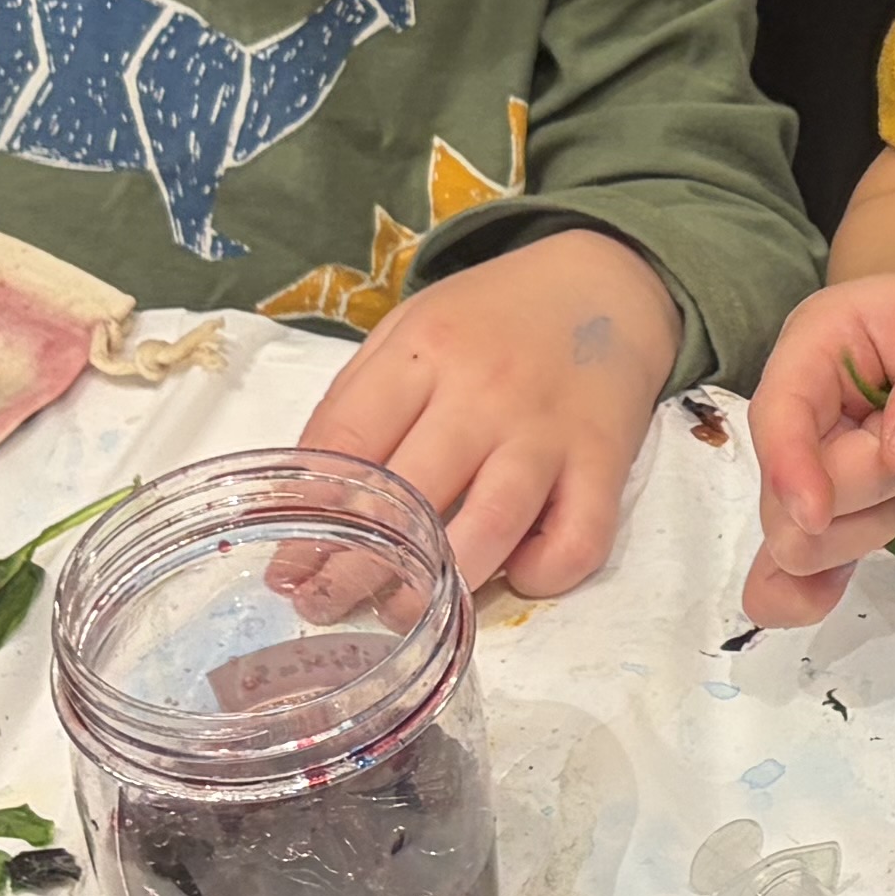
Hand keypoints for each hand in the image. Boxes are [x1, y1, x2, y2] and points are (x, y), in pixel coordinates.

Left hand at [301, 224, 682, 600]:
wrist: (607, 283)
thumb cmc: (494, 317)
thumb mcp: (413, 327)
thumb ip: (361, 399)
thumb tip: (307, 495)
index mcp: (425, 348)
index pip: (349, 442)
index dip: (307, 515)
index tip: (287, 567)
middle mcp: (485, 391)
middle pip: (409, 498)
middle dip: (357, 567)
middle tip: (327, 607)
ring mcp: (548, 431)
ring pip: (490, 528)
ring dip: (442, 585)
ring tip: (408, 612)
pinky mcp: (605, 462)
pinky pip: (577, 540)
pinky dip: (543, 574)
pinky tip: (516, 576)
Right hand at [738, 268, 894, 627]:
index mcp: (817, 348)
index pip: (779, 413)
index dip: (792, 468)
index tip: (818, 514)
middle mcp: (804, 413)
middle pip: (789, 494)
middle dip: (865, 497)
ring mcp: (820, 472)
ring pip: (803, 541)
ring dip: (870, 532)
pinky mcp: (847, 518)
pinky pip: (805, 570)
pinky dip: (810, 591)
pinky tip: (819, 600)